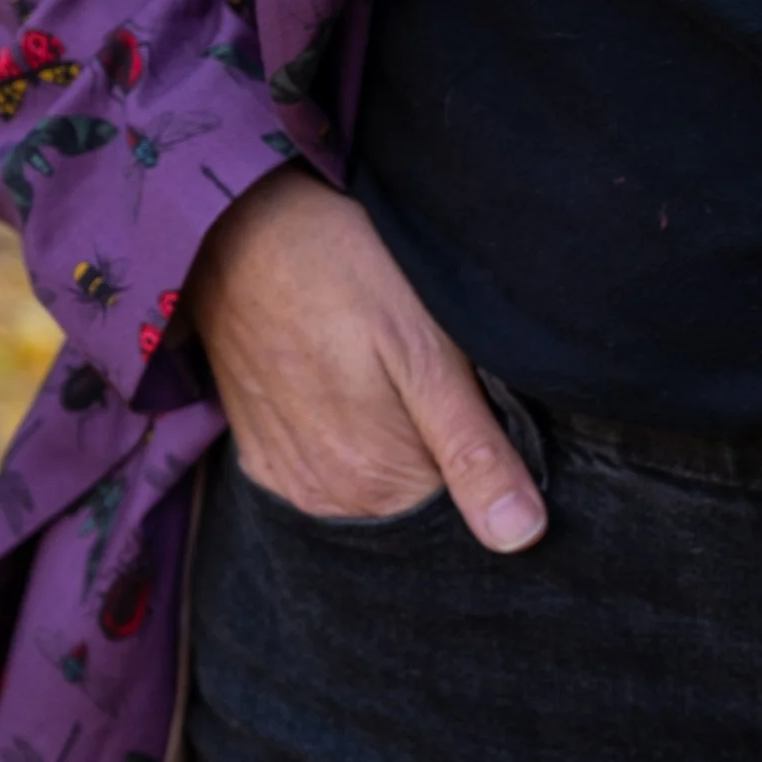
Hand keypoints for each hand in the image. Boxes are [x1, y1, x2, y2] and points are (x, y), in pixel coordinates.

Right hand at [186, 167, 546, 552]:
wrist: (241, 224)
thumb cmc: (347, 271)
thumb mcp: (429, 348)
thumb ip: (473, 449)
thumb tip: (521, 536)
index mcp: (374, 483)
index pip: (462, 510)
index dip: (488, 455)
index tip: (482, 399)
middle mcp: (323, 498)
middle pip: (415, 499)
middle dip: (441, 453)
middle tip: (437, 374)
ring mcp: (285, 476)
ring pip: (373, 485)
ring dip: (396, 442)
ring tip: (396, 371)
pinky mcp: (259, 448)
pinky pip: (327, 468)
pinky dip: (351, 438)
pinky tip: (356, 383)